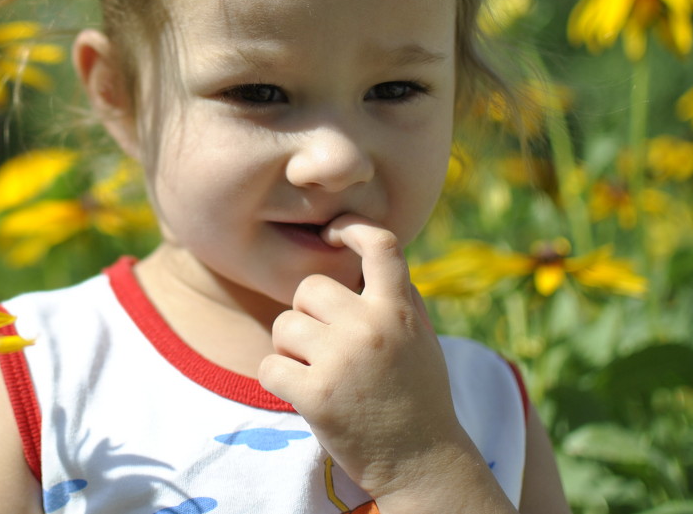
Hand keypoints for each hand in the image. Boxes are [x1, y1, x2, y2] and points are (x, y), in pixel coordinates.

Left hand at [258, 215, 473, 501]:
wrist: (424, 463)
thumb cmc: (417, 396)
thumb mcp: (420, 338)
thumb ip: (395, 296)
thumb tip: (364, 250)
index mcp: (400, 309)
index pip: (380, 244)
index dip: (350, 229)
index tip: (332, 234)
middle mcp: (372, 327)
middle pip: (308, 288)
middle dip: (307, 315)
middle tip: (326, 347)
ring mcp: (342, 360)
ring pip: (283, 326)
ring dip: (292, 350)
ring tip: (321, 374)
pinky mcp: (316, 395)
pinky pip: (268, 367)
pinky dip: (278, 381)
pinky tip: (303, 395)